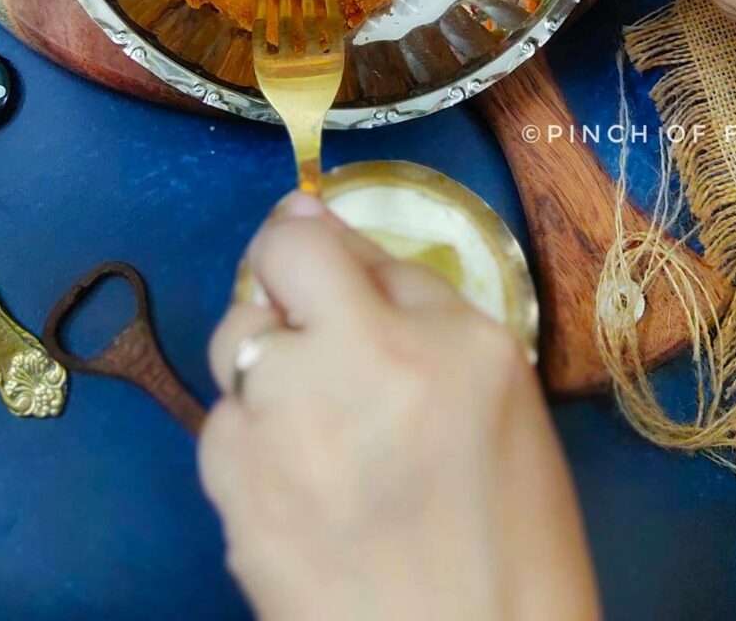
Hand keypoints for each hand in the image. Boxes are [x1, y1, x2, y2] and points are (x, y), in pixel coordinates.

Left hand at [199, 196, 598, 620]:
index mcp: (421, 339)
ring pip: (231, 365)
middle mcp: (337, 377)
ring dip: (267, 380)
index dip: (299, 245)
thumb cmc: (512, 518)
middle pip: (252, 295)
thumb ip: (407, 290)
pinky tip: (304, 490)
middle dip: (284, 315)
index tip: (314, 263)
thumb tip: (307, 216)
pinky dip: (253, 449)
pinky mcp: (232, 512)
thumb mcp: (495, 374)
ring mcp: (273, 447)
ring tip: (324, 435)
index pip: (301, 243)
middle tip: (334, 363)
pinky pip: (223, 439)